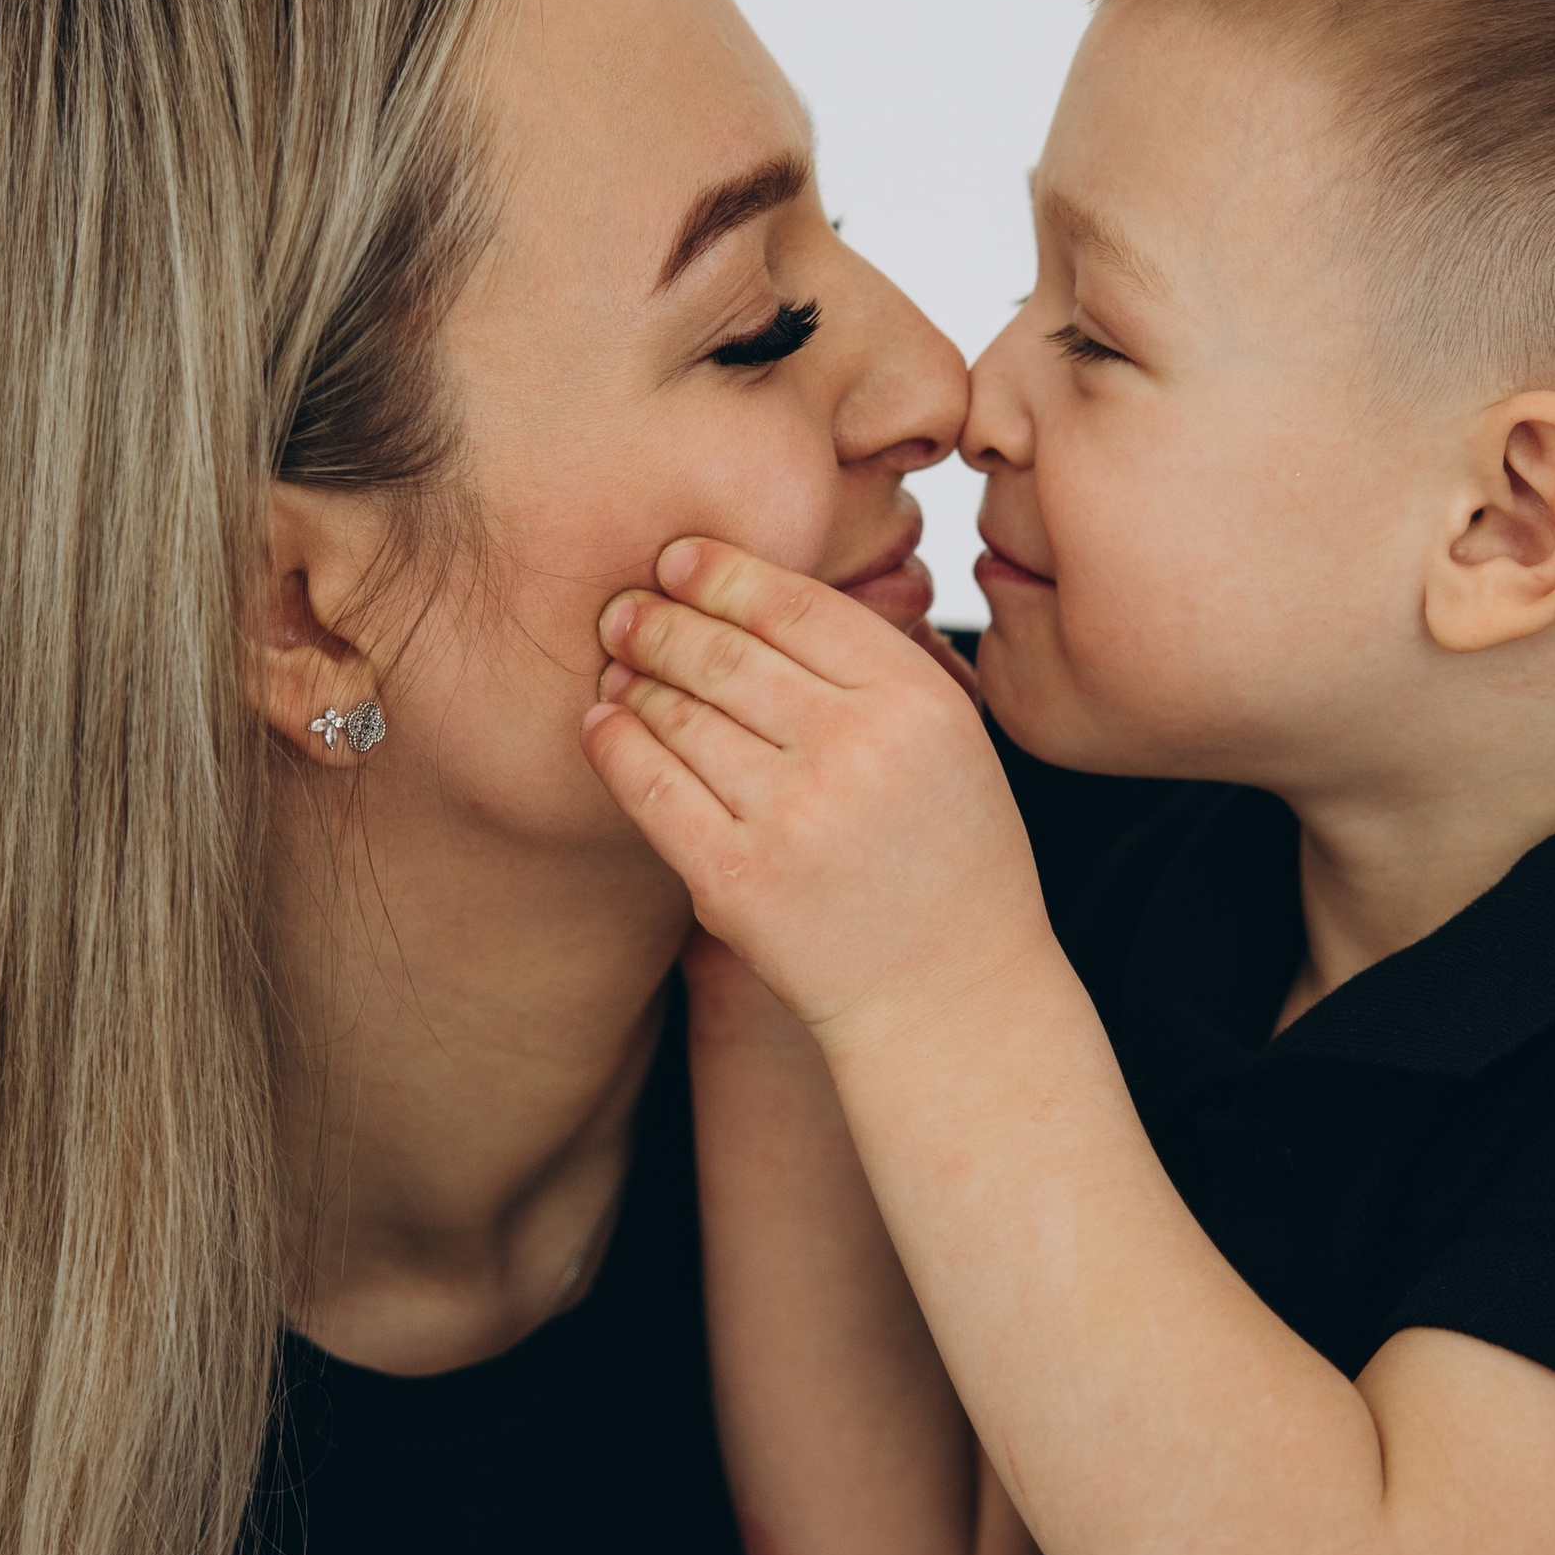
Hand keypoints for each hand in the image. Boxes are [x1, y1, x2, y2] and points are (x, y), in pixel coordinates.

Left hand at [581, 544, 1050, 1046]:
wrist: (951, 995)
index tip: (677, 559)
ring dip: (634, 681)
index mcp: (917, 701)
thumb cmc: (950, 861)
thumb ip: (874, 668)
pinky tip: (602, 725)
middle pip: (724, 654)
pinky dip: (616, 746)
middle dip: (659, 621)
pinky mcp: (737, 880)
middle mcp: (855, 749)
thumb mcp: (952, 742)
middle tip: (622, 607)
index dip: (722, 573)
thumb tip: (751, 595)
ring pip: (680, 715)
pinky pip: (653, 790)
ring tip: (615, 665)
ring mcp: (793, 817)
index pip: (794, 607)